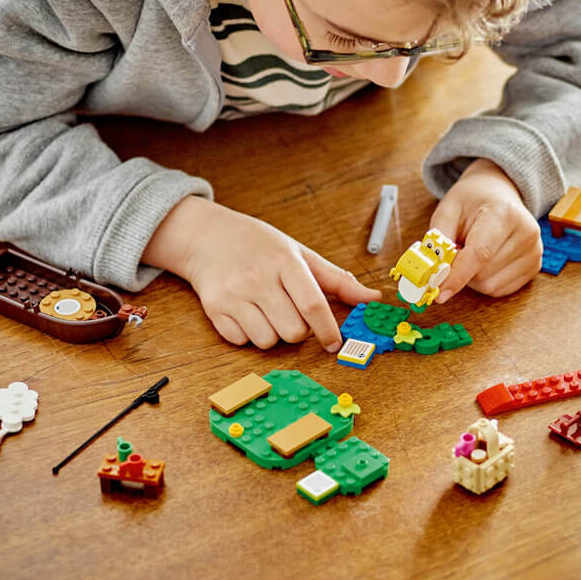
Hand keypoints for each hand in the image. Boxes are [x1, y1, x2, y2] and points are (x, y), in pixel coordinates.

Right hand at [143, 196, 378, 349]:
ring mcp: (234, 295)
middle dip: (300, 331)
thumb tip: (372, 298)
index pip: (312, 304)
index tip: (335, 343)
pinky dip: (250, 335)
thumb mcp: (300, 253)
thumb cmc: (260, 245)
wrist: (207, 236)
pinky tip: (248, 313)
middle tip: (294, 314)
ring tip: (268, 310)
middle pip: (293, 330)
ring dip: (275, 334)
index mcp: (285, 261)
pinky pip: (242, 341)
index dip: (328, 329)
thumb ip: (337, 279)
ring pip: (268, 340)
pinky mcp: (214, 310)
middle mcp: (258, 278)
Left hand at [430, 159, 541, 301]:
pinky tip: (485, 261)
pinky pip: (500, 290)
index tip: (438, 293)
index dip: (457, 276)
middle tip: (456, 250)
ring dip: (472, 277)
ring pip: (490, 286)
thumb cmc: (472, 201)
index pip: (480, 254)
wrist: (498, 193)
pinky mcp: (535, 267)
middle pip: (483, 274)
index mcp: (505, 214)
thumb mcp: (448, 209)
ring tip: (473, 251)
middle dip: (461, 270)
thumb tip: (433, 274)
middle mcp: (526, 233)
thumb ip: (438, 241)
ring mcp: (534, 252)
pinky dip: (485, 282)